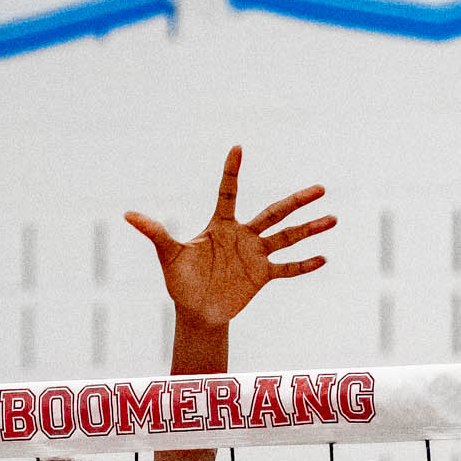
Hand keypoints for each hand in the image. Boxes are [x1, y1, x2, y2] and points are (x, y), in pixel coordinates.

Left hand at [126, 146, 334, 331]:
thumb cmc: (181, 282)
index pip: (228, 192)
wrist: (196, 311)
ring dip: (310, 230)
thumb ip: (155, 233)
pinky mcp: (262, 276)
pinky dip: (304, 265)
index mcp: (220, 225)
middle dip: (297, 201)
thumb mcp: (169, 255)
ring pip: (287, 238)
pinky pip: (287, 269)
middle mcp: (242, 236)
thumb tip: (128, 215)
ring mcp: (255, 255)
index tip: (237, 148)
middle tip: (320, 188)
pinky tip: (322, 257)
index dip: (232, 172)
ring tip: (332, 218)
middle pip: (274, 213)